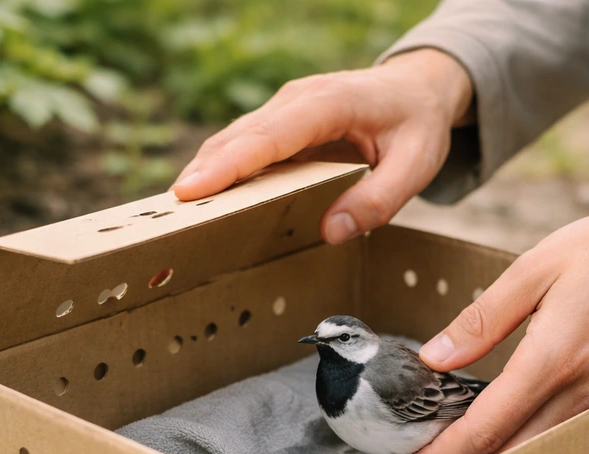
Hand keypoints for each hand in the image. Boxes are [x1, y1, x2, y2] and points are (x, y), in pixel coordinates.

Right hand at [172, 49, 473, 243]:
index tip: (196, 188)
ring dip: (206, 173)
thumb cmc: (418, 124)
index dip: (232, 162)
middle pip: (241, 136)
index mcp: (331, 102)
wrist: (418, 88)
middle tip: (170, 213)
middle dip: (204, 172)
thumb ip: (379, 200)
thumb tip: (331, 231)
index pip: (273, 134)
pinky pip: (245, 146)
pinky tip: (206, 200)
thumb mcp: (416, 165)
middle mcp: (299, 99)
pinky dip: (221, 170)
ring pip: (234, 139)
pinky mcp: (281, 124)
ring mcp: (285, 109)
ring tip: (177, 213)